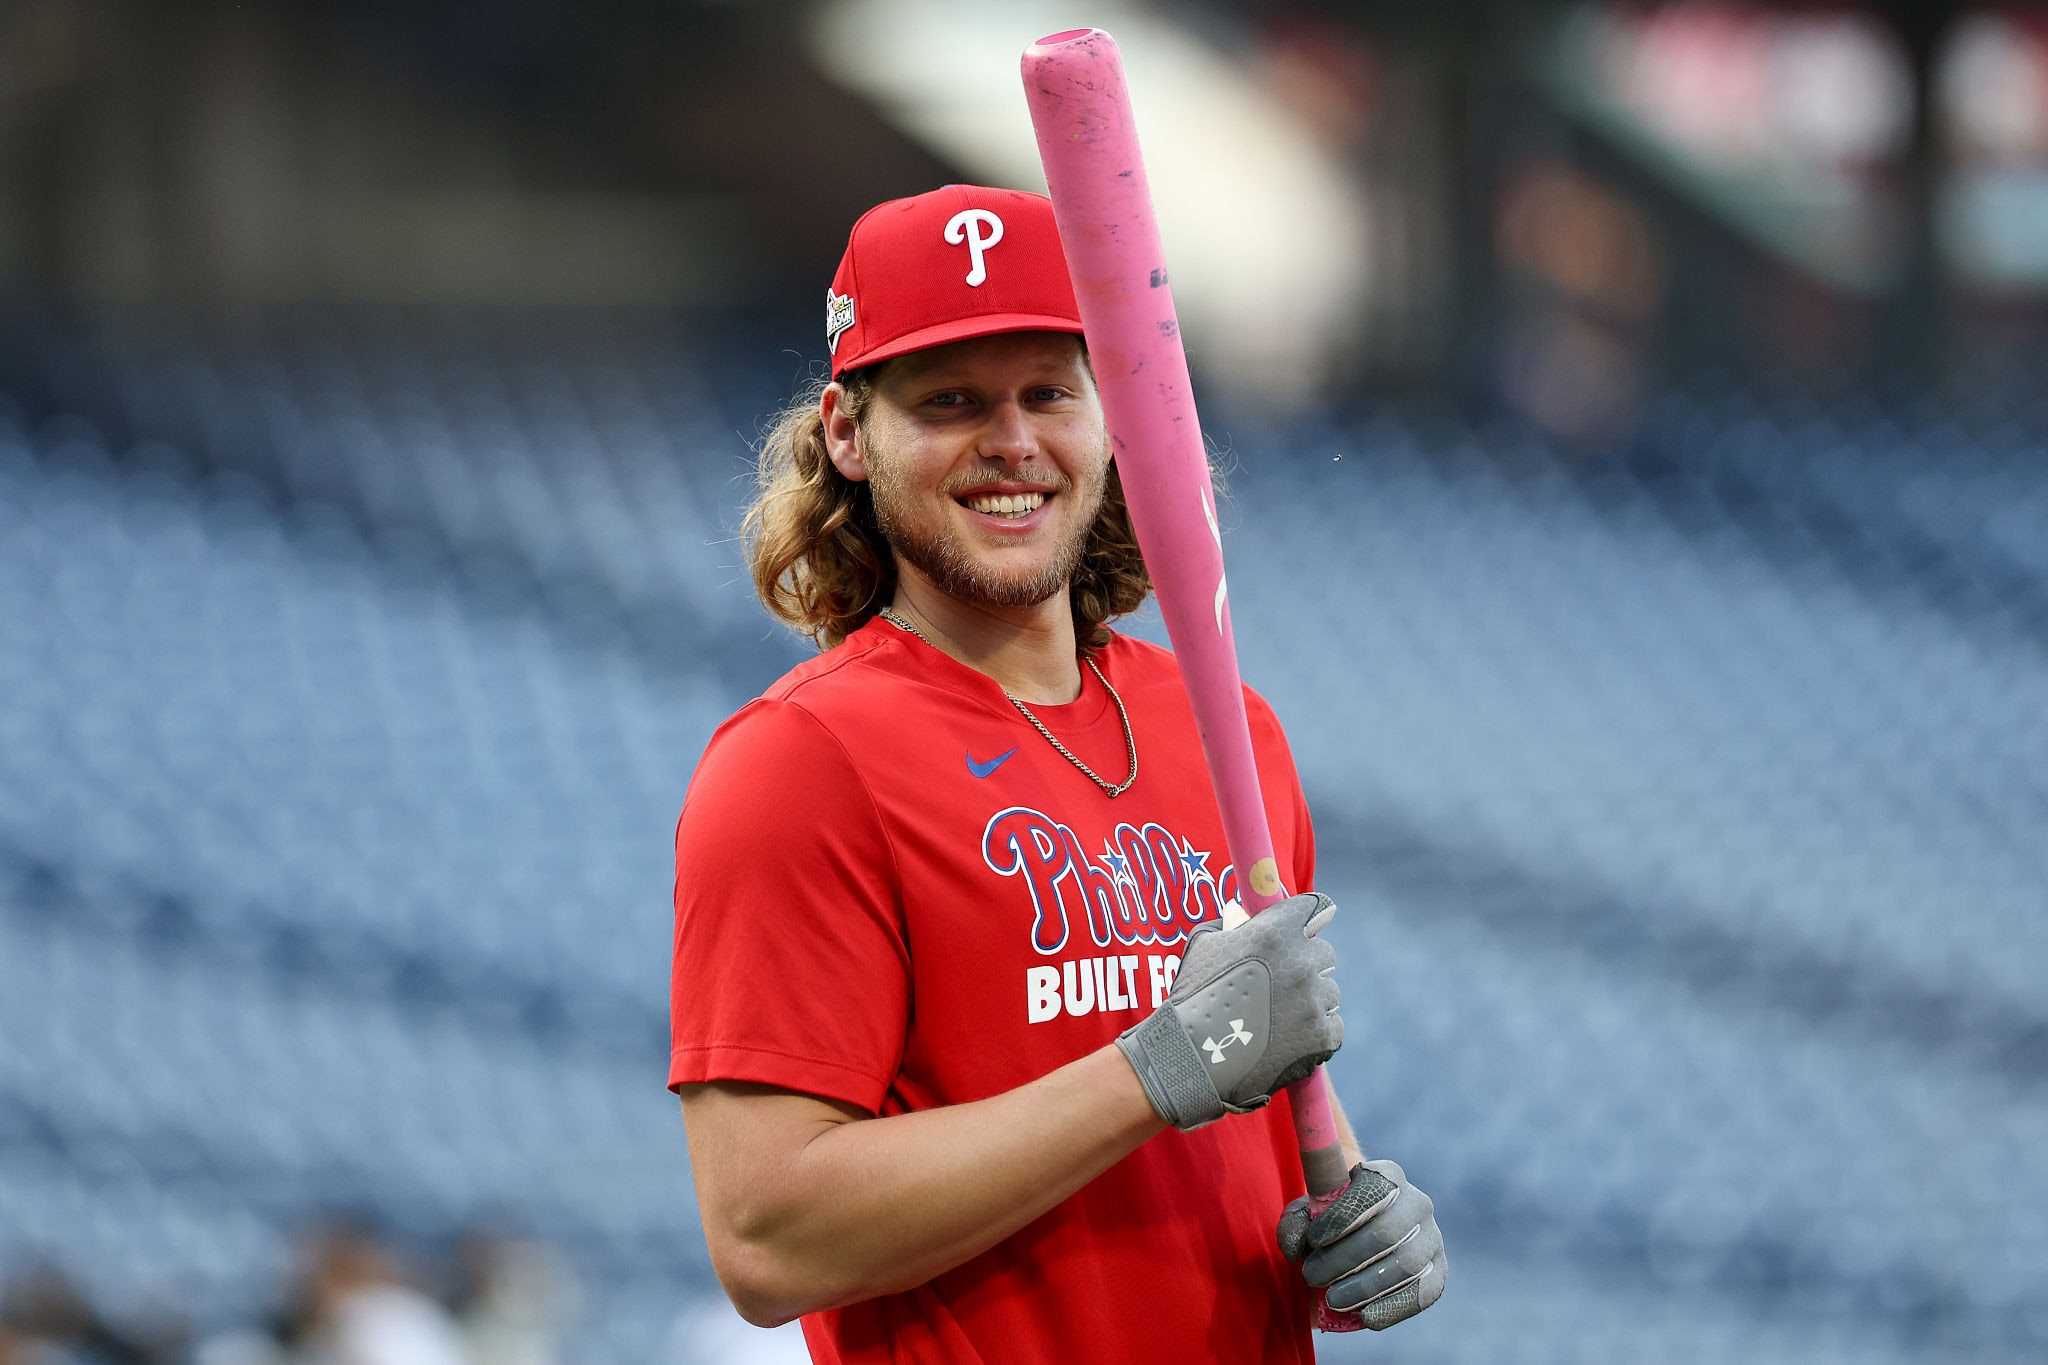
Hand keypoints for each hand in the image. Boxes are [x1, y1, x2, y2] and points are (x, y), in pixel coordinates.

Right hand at [1114, 892, 1341, 1130]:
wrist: (1192, 1056)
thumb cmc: (1192, 996)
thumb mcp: (1204, 946)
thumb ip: (1230, 924)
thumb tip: (1239, 911)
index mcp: (1275, 933)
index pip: (1313, 908)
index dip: (1309, 918)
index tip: (1308, 926)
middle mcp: (1300, 963)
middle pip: (1324, 954)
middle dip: (1306, 963)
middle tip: (1281, 982)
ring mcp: (1313, 1002)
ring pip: (1329, 992)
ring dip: (1311, 999)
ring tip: (1279, 1016)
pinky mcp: (1322, 1036)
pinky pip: (1332, 1025)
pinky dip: (1315, 1031)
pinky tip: (1289, 1037)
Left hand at [1277, 1159, 1445, 1330]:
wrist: (1357, 1247)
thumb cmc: (1330, 1227)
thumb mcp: (1307, 1217)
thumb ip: (1295, 1223)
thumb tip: (1295, 1245)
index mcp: (1386, 1176)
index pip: (1373, 1189)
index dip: (1342, 1216)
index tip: (1314, 1239)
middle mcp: (1417, 1202)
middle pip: (1386, 1232)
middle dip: (1344, 1258)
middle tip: (1311, 1275)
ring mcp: (1431, 1238)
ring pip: (1405, 1264)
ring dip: (1364, 1286)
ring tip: (1332, 1298)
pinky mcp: (1437, 1271)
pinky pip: (1424, 1292)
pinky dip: (1393, 1306)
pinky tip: (1366, 1316)